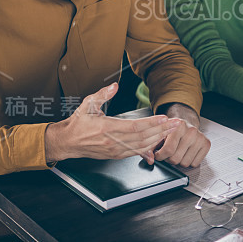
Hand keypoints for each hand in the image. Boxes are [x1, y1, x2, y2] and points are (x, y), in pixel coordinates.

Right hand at [45, 83, 178, 163]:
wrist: (67, 142)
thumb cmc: (78, 123)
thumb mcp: (87, 104)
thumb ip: (101, 94)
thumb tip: (114, 86)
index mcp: (107, 128)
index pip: (134, 127)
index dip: (151, 123)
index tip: (163, 118)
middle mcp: (112, 142)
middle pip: (142, 137)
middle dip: (161, 130)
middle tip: (175, 124)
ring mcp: (115, 151)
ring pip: (141, 146)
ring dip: (158, 139)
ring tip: (171, 131)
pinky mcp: (115, 155)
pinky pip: (135, 152)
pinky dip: (148, 148)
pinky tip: (158, 143)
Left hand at [154, 104, 210, 167]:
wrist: (186, 124)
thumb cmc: (172, 131)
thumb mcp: (160, 134)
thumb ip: (152, 145)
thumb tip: (150, 159)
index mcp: (178, 126)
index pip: (168, 150)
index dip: (160, 156)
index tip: (159, 155)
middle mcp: (191, 131)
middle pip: (176, 159)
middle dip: (169, 159)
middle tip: (169, 153)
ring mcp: (200, 138)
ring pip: (185, 163)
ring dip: (179, 161)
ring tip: (178, 152)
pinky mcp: (206, 144)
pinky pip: (195, 163)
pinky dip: (189, 162)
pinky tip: (187, 153)